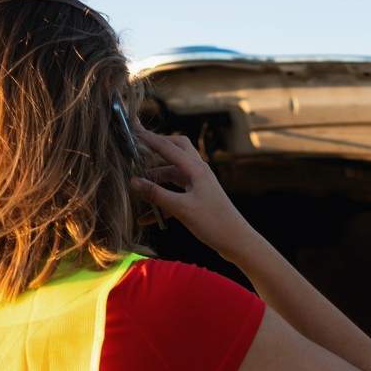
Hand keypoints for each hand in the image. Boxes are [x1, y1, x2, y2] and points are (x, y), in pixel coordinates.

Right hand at [128, 123, 257, 260]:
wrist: (237, 242)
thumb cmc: (214, 223)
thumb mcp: (181, 209)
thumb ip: (156, 194)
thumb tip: (132, 182)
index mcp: (196, 169)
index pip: (167, 147)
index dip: (148, 138)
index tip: (133, 128)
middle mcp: (198, 172)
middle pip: (175, 151)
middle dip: (156, 149)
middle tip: (137, 150)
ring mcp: (198, 185)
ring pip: (172, 174)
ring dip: (155, 180)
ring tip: (136, 188)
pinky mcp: (197, 199)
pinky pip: (175, 195)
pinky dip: (161, 203)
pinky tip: (146, 218)